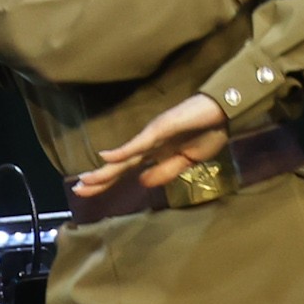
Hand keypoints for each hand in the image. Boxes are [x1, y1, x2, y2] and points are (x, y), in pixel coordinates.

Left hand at [72, 92, 228, 198]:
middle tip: (77, 190)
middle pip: (119, 165)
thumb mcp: (188, 161)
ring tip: (85, 180)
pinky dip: (123, 152)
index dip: (107, 181)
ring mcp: (152, 136)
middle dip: (99, 179)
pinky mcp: (160, 128)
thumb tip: (140, 183)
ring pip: (124, 156)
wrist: (226, 111)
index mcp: (155, 153)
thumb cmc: (209, 132)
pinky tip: (106, 158)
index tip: (87, 192)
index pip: (126, 170)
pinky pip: (139, 143)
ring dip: (105, 170)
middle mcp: (148, 145)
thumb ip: (165, 172)